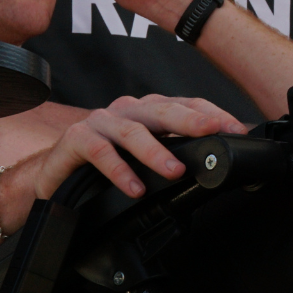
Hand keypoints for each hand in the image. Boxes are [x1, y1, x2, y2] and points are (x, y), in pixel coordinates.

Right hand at [28, 95, 247, 200]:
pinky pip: (100, 153)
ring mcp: (101, 122)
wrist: (54, 178)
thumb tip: (217, 165)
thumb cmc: (105, 167)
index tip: (238, 129)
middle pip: (162, 110)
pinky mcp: (76, 139)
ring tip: (175, 171)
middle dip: (191, 120)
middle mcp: (127, 111)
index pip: (185, 105)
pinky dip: (120, 171)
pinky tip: (135, 188)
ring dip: (156, 151)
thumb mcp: (145, 159)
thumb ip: (175, 156)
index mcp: (148, 112)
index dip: (213, 114)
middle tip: (214, 131)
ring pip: (133, 131)